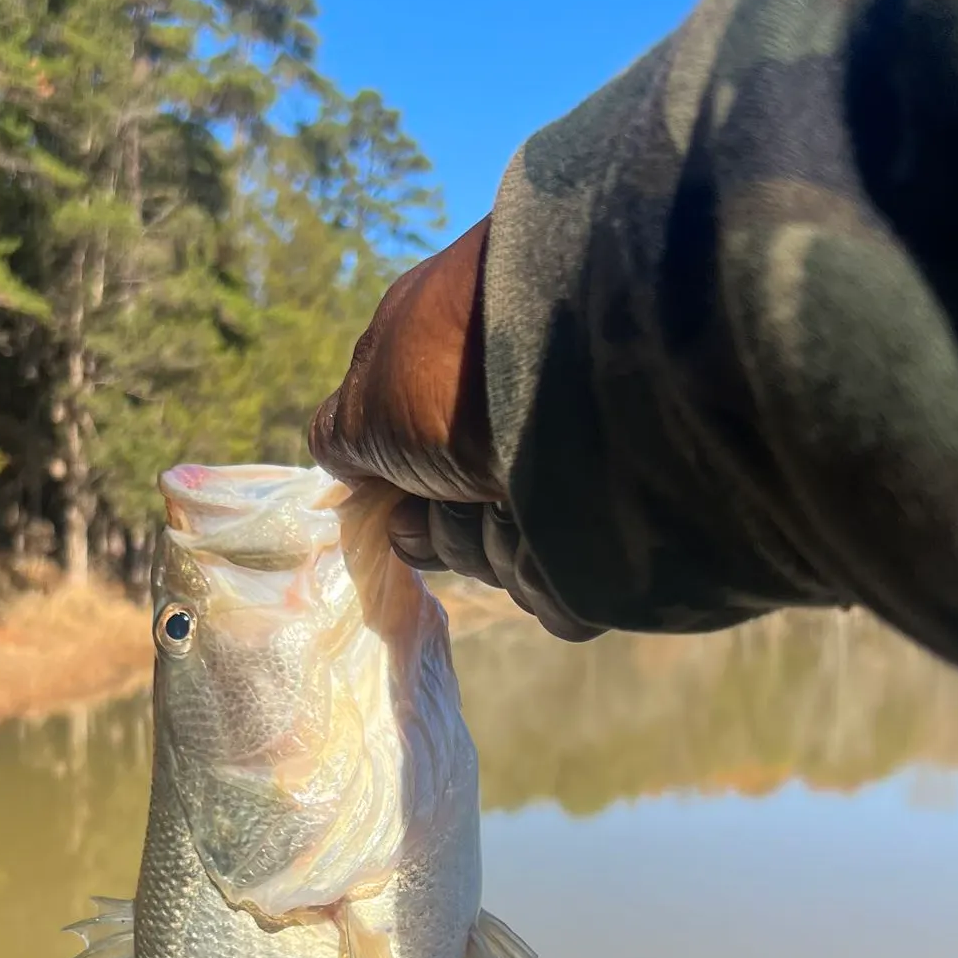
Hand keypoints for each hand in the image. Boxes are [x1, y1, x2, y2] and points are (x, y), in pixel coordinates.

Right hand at [309, 218, 602, 641]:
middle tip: (463, 486)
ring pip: (504, 568)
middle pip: (460, 539)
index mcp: (469, 394)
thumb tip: (346, 467)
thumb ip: (342, 435)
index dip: (403, 506)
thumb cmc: (452, 370)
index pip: (418, 489)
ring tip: (516, 488)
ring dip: (495, 541)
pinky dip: (543, 571)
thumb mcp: (367, 395)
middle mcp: (521, 437)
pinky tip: (552, 522)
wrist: (574, 362)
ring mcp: (573, 483)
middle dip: (451, 528)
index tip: (405, 497)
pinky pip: (558, 595)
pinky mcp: (615, 536)